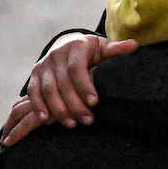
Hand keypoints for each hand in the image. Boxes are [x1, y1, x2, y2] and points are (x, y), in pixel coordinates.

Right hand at [8, 34, 137, 143]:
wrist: (69, 44)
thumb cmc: (91, 50)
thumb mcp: (104, 48)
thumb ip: (116, 50)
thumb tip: (134, 45)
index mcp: (75, 46)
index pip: (77, 68)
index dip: (84, 86)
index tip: (95, 102)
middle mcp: (56, 54)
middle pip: (63, 82)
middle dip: (74, 103)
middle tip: (87, 120)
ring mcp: (44, 64)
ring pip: (48, 89)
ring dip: (58, 108)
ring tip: (71, 123)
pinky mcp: (35, 74)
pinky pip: (33, 91)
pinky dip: (38, 105)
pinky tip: (45, 119)